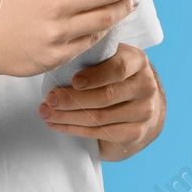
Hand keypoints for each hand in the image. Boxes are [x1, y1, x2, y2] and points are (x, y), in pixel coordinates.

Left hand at [37, 42, 164, 160]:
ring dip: (67, 116)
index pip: (119, 68)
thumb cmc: (115, 77)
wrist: (140, 105)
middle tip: (49, 99)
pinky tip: (57, 125)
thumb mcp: (110, 59)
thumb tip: (58, 63)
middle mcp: (145, 86)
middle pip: (105, 96)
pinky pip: (99, 133)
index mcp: (138, 62)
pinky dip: (73, 129)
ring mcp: (143, 112)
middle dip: (72, 99)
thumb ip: (94, 58)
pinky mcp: (135, 133)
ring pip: (99, 117)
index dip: (95, 76)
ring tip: (46, 113)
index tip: (73, 81)